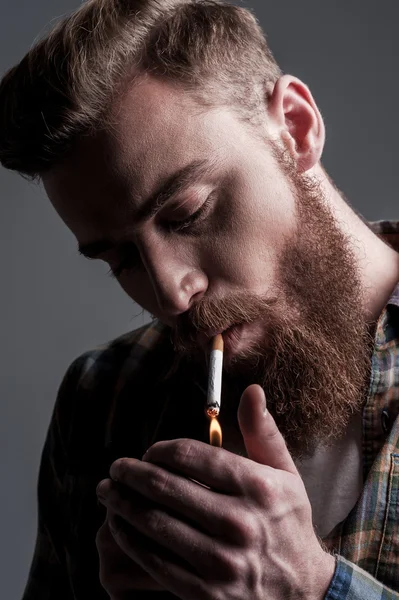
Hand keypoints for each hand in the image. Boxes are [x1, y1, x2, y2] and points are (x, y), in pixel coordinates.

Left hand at [96, 384, 335, 599]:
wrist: (303, 592)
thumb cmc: (288, 523)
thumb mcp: (286, 475)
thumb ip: (263, 432)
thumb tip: (251, 390)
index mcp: (257, 487)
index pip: (191, 456)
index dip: (161, 450)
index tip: (150, 452)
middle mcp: (239, 523)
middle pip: (165, 487)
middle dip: (132, 473)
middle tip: (116, 467)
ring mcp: (221, 561)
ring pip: (154, 523)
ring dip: (122, 503)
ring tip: (108, 491)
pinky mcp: (205, 593)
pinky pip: (154, 560)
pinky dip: (129, 538)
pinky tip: (119, 525)